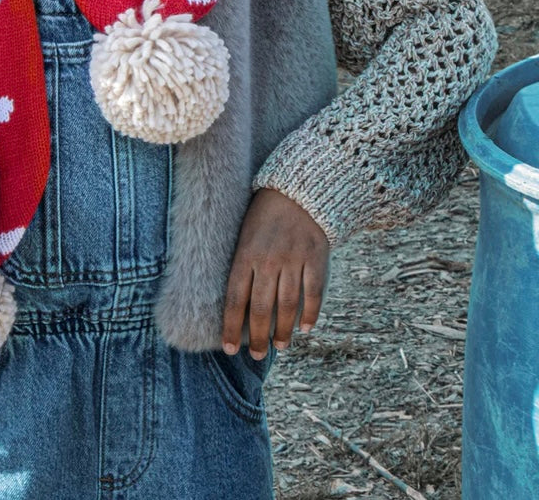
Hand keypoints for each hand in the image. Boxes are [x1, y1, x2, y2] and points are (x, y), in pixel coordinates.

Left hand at [221, 188, 328, 359]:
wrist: (298, 190)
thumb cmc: (264, 216)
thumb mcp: (244, 235)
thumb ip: (242, 266)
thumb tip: (236, 303)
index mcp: (245, 253)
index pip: (235, 298)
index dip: (231, 326)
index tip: (228, 348)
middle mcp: (268, 259)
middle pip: (262, 308)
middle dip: (258, 337)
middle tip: (257, 355)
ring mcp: (294, 259)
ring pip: (288, 305)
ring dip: (283, 330)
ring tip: (279, 346)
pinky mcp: (316, 258)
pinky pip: (314, 293)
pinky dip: (310, 313)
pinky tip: (305, 328)